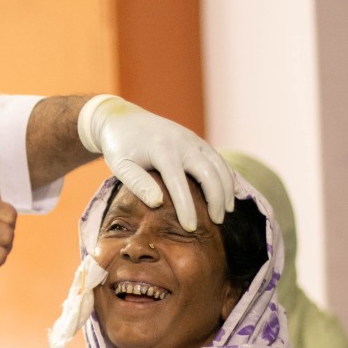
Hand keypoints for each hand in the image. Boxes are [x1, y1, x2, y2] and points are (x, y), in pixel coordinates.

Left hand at [78, 95, 233, 231]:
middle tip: (217, 223)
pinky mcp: (196, 140)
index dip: (187, 207)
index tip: (191, 228)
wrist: (122, 118)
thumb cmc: (119, 146)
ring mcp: (192, 139)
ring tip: (225, 211)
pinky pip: (218, 159)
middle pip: (209, 173)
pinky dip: (226, 176)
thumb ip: (137, 183)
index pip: (179, 184)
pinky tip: (228, 194)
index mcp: (161, 150)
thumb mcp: (120, 165)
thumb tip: (158, 203)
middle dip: (216, 199)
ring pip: (219, 165)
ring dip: (226, 189)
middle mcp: (182, 142)